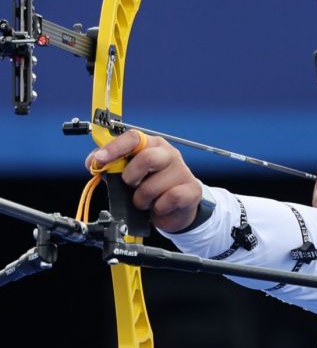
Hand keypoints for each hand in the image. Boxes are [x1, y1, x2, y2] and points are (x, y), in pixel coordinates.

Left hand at [86, 130, 201, 232]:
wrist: (176, 209)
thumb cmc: (151, 188)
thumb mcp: (128, 175)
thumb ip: (111, 166)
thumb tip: (94, 162)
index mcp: (152, 145)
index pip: (133, 138)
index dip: (115, 148)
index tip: (100, 160)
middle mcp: (169, 154)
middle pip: (147, 158)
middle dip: (131, 177)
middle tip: (130, 186)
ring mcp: (182, 171)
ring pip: (153, 186)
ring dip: (142, 200)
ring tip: (146, 201)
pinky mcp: (192, 189)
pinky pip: (169, 199)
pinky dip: (158, 207)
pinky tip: (159, 206)